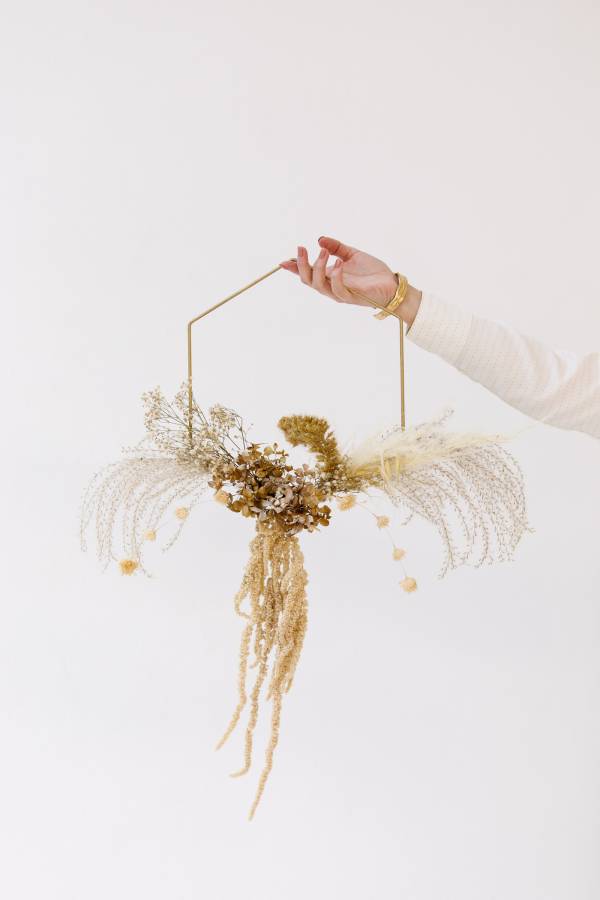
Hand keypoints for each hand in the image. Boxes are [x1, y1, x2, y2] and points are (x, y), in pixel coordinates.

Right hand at [280, 235, 421, 324]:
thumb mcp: (351, 254)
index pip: (307, 273)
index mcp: (329, 276)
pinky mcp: (351, 297)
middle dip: (301, 265)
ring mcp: (339, 293)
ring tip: (323, 252)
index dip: (294, 268)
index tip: (283, 261)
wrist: (391, 285)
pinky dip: (335, 276)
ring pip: (318, 285)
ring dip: (318, 267)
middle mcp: (330, 286)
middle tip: (302, 248)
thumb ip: (336, 247)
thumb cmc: (372, 272)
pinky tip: (338, 262)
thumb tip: (319, 239)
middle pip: (307, 280)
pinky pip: (337, 289)